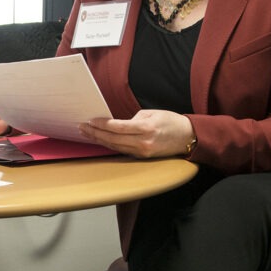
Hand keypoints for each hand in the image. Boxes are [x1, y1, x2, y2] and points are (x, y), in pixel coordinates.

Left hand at [78, 109, 194, 157]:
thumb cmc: (171, 121)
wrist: (188, 137)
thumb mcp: (152, 113)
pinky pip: (122, 151)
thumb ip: (133, 119)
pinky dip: (109, 145)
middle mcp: (143, 142)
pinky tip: (100, 140)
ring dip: (99, 140)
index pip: (117, 127)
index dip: (102, 124)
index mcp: (146, 128)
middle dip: (95, 133)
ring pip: (115, 147)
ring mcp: (142, 152)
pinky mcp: (142, 156)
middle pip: (112, 139)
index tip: (90, 120)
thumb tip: (116, 124)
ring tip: (86, 133)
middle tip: (82, 127)